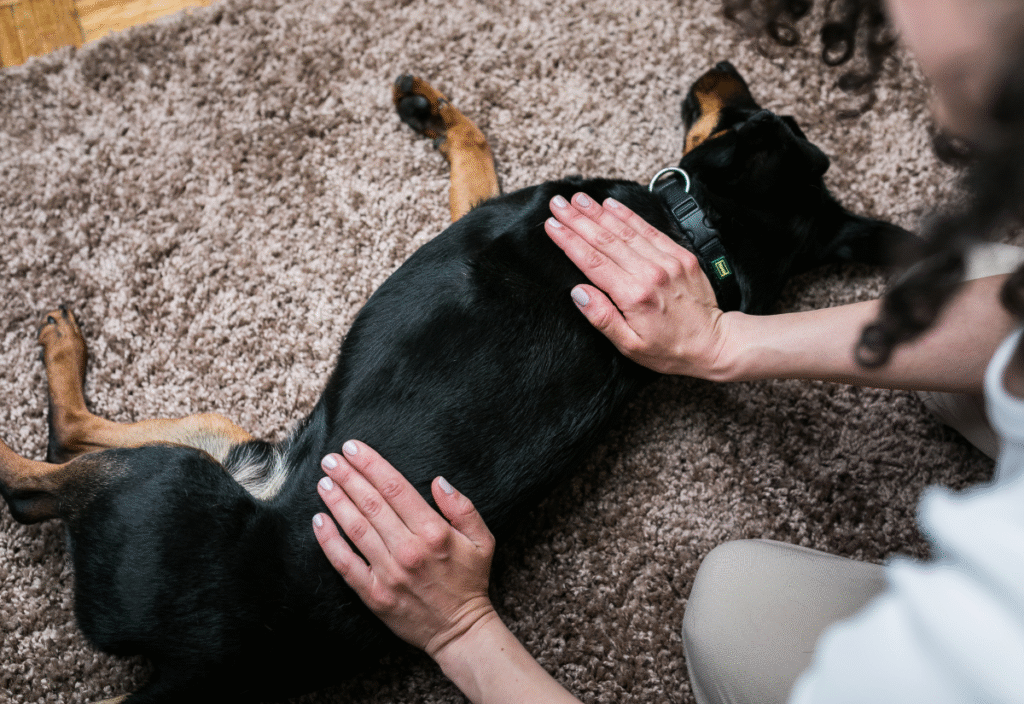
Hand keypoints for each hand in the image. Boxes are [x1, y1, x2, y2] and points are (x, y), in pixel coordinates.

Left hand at [313, 441, 497, 659]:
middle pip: (371, 503)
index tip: (353, 448)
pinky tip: (319, 522)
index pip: (395, 488)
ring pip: (356, 528)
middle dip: (348, 476)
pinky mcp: (374, 594)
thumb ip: (462, 507)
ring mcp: (389, 573)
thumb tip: (438, 481)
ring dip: (337, 502)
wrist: (461, 631)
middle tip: (331, 459)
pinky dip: (330, 542)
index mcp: (434, 532)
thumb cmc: (470, 581)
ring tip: (323, 482)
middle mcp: (408, 549)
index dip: (371, 464)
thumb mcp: (482, 540)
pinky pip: (346, 564)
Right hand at [545, 192, 727, 376]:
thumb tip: (578, 293)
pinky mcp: (681, 255)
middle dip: (578, 220)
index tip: (552, 225)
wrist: (714, 343)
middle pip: (605, 240)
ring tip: (578, 199)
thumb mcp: (630, 346)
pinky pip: (650, 230)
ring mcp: (668, 261)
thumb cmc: (670, 350)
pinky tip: (612, 204)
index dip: (569, 241)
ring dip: (599, 212)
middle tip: (557, 203)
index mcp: (634, 296)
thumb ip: (602, 318)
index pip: (592, 261)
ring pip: (626, 230)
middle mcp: (650, 273)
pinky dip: (629, 215)